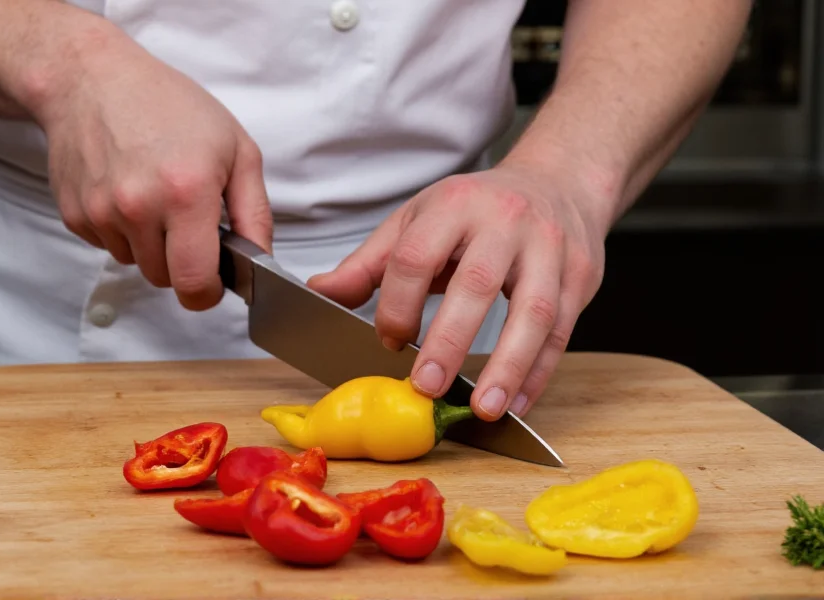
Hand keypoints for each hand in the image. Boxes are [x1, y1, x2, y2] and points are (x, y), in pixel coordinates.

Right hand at [37, 33, 271, 309]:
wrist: (92, 79)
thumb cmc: (170, 106)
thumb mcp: (237, 150)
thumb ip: (255, 214)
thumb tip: (261, 262)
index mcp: (186, 194)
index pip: (194, 282)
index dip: (208, 293)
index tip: (214, 282)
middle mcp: (139, 208)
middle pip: (165, 279)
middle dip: (182, 264)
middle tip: (188, 223)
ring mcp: (101, 213)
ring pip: (136, 264)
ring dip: (151, 247)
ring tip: (157, 197)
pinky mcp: (75, 214)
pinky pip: (108, 246)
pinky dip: (123, 232)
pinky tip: (128, 190)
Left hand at [308, 162, 608, 420]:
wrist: (558, 182)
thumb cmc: (478, 209)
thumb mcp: (420, 219)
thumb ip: (372, 262)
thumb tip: (321, 293)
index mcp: (453, 204)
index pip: (416, 255)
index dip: (396, 303)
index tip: (388, 340)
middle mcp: (505, 221)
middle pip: (477, 283)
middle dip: (450, 340)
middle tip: (427, 387)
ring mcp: (549, 247)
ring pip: (533, 312)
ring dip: (509, 367)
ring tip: (483, 409)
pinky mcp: (580, 274)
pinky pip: (562, 330)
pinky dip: (540, 372)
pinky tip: (518, 402)